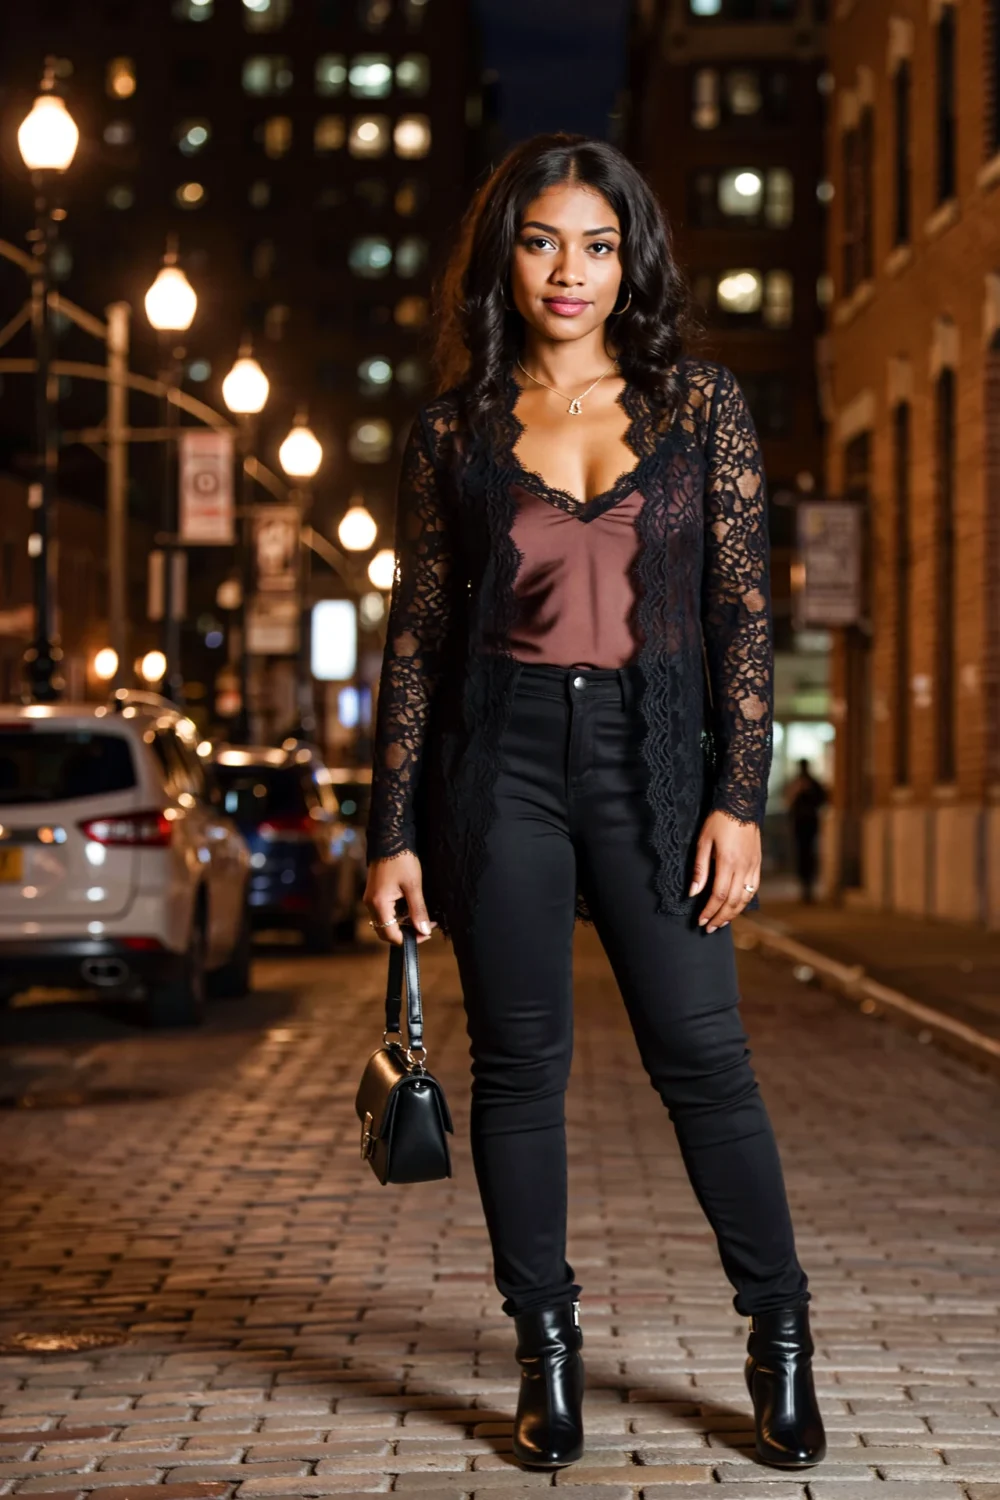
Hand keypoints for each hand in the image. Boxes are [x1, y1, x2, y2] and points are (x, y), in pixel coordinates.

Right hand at [364, 851, 436, 945]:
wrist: (390, 838)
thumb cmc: (401, 859)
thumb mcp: (414, 886)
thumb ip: (418, 910)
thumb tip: (424, 931)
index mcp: (379, 904)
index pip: (391, 934)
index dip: (409, 939)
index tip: (426, 933)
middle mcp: (371, 905)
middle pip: (386, 931)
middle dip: (405, 934)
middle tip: (426, 928)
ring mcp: (371, 900)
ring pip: (386, 923)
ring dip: (403, 925)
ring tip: (422, 918)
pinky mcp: (375, 894)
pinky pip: (385, 913)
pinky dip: (398, 916)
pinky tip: (412, 909)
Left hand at [689, 810, 760, 932]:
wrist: (741, 804)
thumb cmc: (718, 821)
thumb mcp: (703, 842)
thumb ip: (699, 869)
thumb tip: (693, 893)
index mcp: (728, 862)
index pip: (718, 895)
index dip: (709, 911)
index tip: (700, 921)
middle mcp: (743, 867)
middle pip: (733, 901)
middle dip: (720, 917)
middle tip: (709, 928)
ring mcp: (753, 866)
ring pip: (745, 898)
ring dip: (733, 913)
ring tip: (721, 922)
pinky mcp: (758, 863)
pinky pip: (754, 888)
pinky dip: (745, 901)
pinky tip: (737, 907)